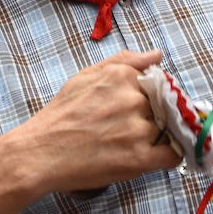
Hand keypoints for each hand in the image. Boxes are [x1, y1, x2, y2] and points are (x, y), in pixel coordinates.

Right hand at [5, 49, 180, 194]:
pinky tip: (150, 155)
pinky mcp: (139, 158)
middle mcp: (133, 99)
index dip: (150, 97)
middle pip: (163, 107)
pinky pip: (172, 155)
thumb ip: (124, 60)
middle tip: (125, 128)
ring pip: (166, 130)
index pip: (157, 83)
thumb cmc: (61, 115)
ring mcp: (137, 129)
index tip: (134, 108)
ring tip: (126, 144)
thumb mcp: (87, 75)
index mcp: (122, 76)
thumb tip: (157, 55)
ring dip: (154, 137)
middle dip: (151, 117)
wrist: (41, 152)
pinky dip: (167, 156)